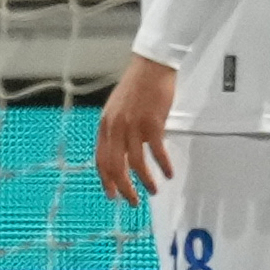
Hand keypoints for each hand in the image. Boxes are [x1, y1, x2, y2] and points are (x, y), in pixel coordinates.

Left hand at [95, 54, 176, 205]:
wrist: (150, 68)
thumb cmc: (136, 87)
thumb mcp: (116, 110)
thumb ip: (115, 130)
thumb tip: (119, 151)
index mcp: (105, 126)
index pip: (101, 160)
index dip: (106, 180)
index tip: (111, 194)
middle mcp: (115, 129)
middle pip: (116, 167)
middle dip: (124, 188)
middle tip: (132, 201)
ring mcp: (133, 127)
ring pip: (136, 163)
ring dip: (145, 181)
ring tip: (152, 191)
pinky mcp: (152, 124)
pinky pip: (157, 152)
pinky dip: (163, 165)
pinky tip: (168, 173)